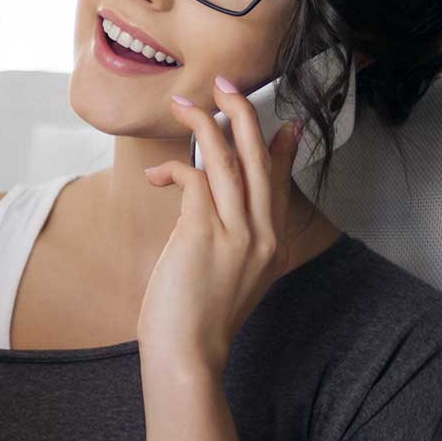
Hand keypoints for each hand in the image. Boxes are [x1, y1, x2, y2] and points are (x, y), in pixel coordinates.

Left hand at [138, 76, 301, 373]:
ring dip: (206, 124)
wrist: (188, 356)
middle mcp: (262, 236)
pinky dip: (175, 168)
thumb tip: (211, 214)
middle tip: (226, 84)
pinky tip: (156, 175)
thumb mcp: (226, 280)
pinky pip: (196, 179)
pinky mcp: (204, 234)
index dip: (282, 149)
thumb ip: (230, 245)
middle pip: (260, 159)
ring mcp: (238, 234)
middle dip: (244, 114)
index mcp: (271, 246)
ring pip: (231, 160)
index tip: (285, 123)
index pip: (282, 184)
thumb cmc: (196, 323)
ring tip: (186, 103)